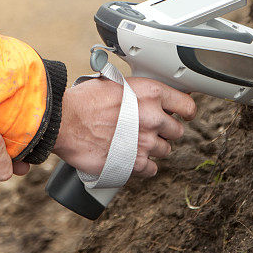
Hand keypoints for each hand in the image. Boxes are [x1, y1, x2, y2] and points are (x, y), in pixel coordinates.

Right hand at [53, 77, 195, 178]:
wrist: (66, 121)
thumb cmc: (84, 100)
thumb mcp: (115, 83)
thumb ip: (136, 91)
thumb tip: (143, 96)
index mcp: (151, 93)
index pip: (187, 105)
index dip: (185, 111)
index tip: (182, 114)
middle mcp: (153, 117)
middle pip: (177, 130)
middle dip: (165, 130)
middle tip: (149, 128)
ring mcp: (146, 142)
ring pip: (166, 150)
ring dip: (154, 148)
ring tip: (136, 142)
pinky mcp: (135, 163)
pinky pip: (152, 169)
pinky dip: (144, 166)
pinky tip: (132, 157)